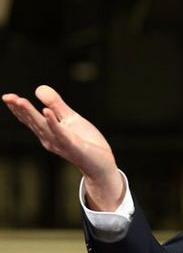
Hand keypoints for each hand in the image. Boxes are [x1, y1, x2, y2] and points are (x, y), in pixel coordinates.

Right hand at [2, 85, 122, 210]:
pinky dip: (53, 123)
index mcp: (48, 133)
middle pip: (32, 122)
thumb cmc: (86, 141)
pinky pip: (61, 134)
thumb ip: (56, 104)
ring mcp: (60, 144)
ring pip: (43, 127)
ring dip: (31, 114)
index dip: (18, 109)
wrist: (102, 163)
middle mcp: (50, 139)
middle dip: (20, 110)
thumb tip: (38, 88)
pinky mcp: (73, 146)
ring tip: (20, 100)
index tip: (7, 97)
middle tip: (7, 97)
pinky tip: (46, 111)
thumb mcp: (70, 118)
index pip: (30, 119)